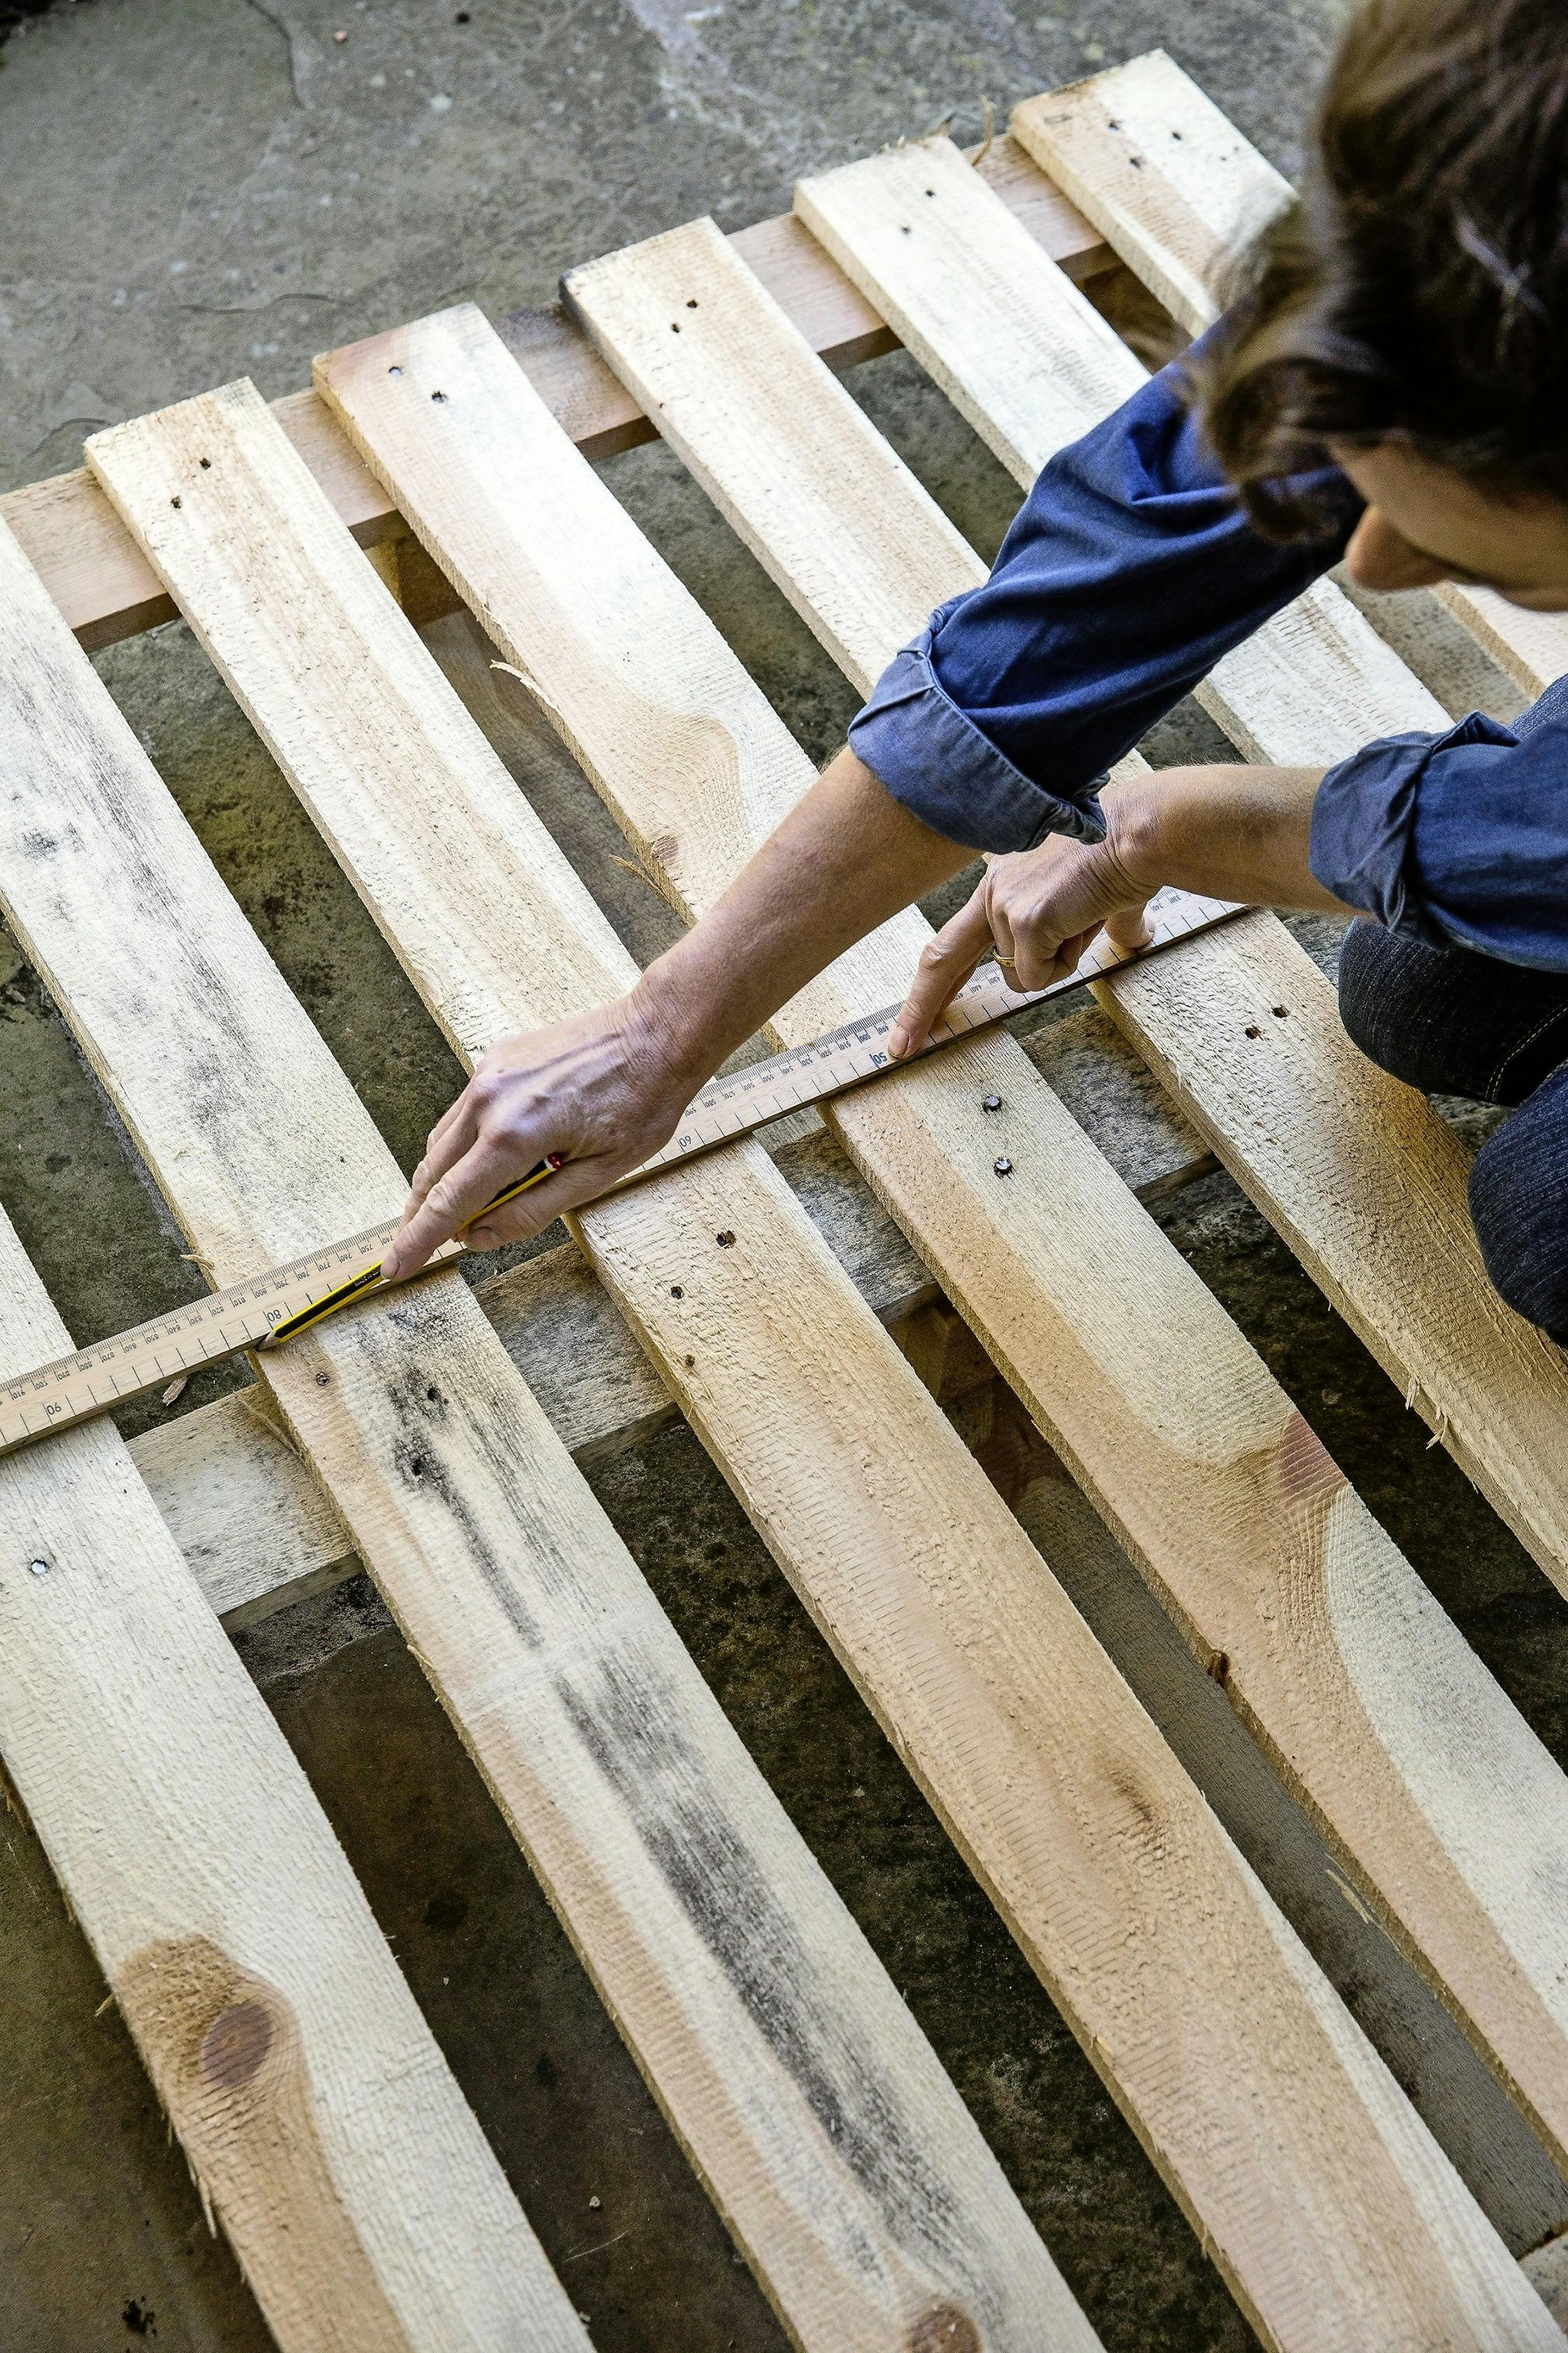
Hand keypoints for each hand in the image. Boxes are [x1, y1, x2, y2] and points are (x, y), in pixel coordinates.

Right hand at [381, 990, 705, 1280]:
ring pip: (441, 1141)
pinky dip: (460, 1146)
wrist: (656, 1034)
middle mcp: (489, 1100)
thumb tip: (478, 1238)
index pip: (449, 1201)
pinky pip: (462, 1113)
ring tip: (453, 1213)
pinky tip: (481, 1164)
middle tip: (413, 1249)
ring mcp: (488, 1074)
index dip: (418, 1240)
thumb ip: (532, 1210)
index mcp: (515, 1135)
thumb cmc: (642, 1104)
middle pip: (432, 1172)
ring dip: (439, 1181)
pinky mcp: (495, 1059)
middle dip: (420, 1216)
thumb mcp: (597, 1175)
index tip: (394, 1268)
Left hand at [889, 829, 1151, 1057]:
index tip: (914, 1015)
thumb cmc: (1123, 858)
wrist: (1139, 833)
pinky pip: (1038, 976)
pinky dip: (1067, 962)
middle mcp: (993, 892)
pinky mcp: (1025, 919)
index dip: (935, 981)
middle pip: (941, 960)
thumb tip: (1135, 938)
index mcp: (1000, 885)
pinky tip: (1083, 922)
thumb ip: (1095, 925)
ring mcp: (1005, 905)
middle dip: (918, 1011)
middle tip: (899, 1048)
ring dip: (1057, 964)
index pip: (955, 940)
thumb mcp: (1094, 898)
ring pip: (1019, 977)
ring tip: (1083, 922)